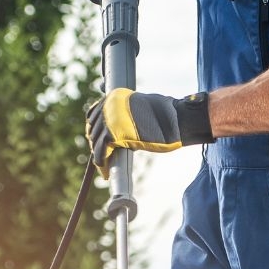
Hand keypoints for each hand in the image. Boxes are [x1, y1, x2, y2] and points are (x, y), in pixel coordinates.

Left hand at [84, 89, 213, 174]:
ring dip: (98, 154)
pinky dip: (101, 162)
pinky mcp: (113, 134)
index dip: (95, 130)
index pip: (94, 114)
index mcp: (114, 97)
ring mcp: (110, 119)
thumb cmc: (166, 116)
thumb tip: (122, 130)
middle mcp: (109, 106)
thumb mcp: (143, 109)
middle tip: (101, 156)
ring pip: (96, 141)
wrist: (174, 119)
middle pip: (93, 128)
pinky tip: (104, 170)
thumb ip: (129, 114)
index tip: (97, 141)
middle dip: (96, 143)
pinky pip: (101, 151)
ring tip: (103, 166)